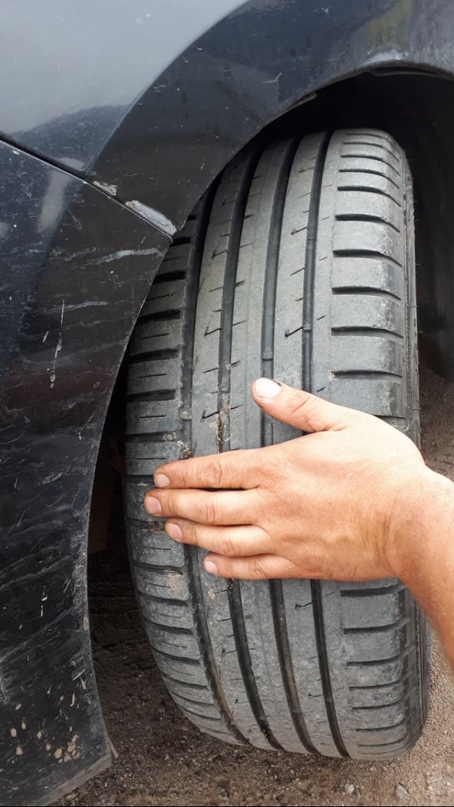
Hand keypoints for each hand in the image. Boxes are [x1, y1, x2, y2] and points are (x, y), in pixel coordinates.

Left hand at [144, 378, 431, 580]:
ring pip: (223, 540)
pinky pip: (253, 569)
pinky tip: (212, 564)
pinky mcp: (299, 564)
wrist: (411, 522)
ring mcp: (283, 539)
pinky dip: (227, 567)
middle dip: (175, 504)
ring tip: (170, 530)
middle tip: (151, 504)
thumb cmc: (383, 470)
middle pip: (209, 507)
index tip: (161, 476)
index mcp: (279, 468)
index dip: (183, 473)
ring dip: (191, 535)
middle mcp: (272, 506)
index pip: (216, 470)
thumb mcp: (343, 422)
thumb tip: (261, 388)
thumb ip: (297, 407)